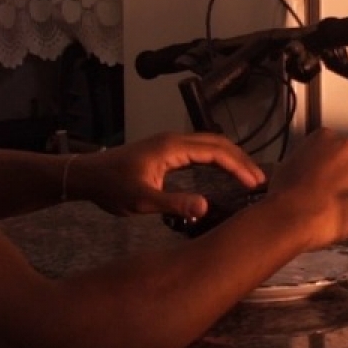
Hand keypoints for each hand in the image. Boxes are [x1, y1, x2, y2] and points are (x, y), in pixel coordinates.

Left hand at [71, 132, 265, 219]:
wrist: (86, 176)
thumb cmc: (111, 187)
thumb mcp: (141, 200)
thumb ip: (174, 203)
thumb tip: (205, 207)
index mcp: (173, 148)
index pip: (216, 152)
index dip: (239, 166)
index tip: (256, 183)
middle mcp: (175, 141)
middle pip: (219, 144)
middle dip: (242, 161)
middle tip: (261, 181)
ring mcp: (171, 144)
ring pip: (211, 145)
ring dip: (232, 159)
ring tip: (249, 177)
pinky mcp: (167, 151)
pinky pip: (201, 150)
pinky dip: (219, 160)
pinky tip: (225, 172)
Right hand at [266, 128, 347, 249]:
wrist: (295, 215)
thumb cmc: (284, 192)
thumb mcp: (286, 164)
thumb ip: (305, 160)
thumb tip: (305, 169)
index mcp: (325, 136)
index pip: (331, 146)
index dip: (327, 163)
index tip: (320, 175)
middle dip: (343, 174)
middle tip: (329, 191)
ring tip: (336, 206)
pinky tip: (345, 214)